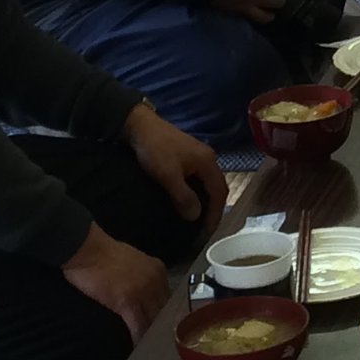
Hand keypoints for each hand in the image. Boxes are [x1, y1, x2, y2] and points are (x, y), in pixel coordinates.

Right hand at [61, 222, 168, 340]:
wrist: (87, 249)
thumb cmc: (103, 254)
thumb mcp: (133, 261)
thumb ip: (142, 275)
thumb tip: (142, 292)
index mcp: (157, 270)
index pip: (168, 298)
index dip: (166, 314)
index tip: (164, 327)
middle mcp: (155, 281)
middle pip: (164, 311)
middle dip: (162, 328)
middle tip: (161, 343)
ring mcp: (143, 291)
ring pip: (152, 320)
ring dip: (151, 336)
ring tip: (150, 350)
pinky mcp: (127, 301)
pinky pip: (137, 326)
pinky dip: (137, 339)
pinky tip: (136, 349)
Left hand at [124, 101, 225, 226]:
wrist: (140, 125)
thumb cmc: (155, 150)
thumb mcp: (168, 175)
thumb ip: (183, 196)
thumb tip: (195, 217)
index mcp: (208, 162)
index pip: (220, 193)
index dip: (215, 214)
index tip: (207, 233)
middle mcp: (208, 158)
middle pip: (218, 187)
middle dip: (214, 208)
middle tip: (205, 228)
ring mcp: (199, 155)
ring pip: (208, 182)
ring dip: (206, 200)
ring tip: (199, 217)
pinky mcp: (188, 155)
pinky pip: (200, 178)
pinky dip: (199, 191)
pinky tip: (190, 198)